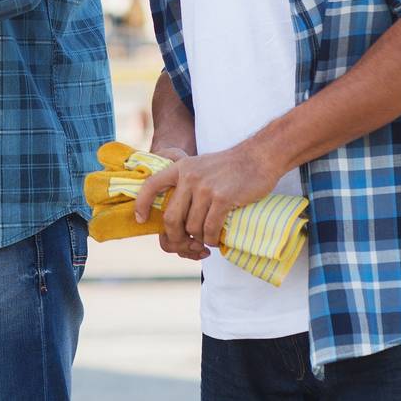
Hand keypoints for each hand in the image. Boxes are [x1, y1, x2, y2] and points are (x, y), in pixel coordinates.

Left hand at [133, 140, 283, 249]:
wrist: (259, 157)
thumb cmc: (230, 167)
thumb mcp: (200, 166)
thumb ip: (186, 183)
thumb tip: (174, 214)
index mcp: (180, 168)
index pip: (151, 185)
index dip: (142, 204)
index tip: (141, 219)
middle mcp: (189, 177)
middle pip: (171, 217)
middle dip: (176, 236)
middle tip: (186, 243)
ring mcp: (205, 188)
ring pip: (192, 227)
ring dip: (199, 239)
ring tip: (207, 238)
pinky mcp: (223, 199)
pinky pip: (210, 229)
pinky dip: (212, 240)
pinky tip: (217, 240)